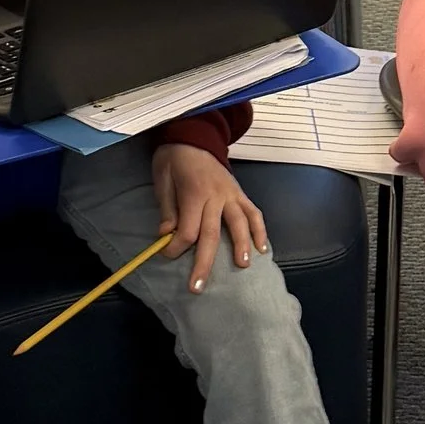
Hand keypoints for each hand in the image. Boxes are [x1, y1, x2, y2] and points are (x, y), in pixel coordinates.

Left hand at [153, 144, 269, 292]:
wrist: (194, 137)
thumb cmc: (174, 160)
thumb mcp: (162, 180)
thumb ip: (167, 208)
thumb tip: (166, 234)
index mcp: (193, 193)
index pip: (188, 229)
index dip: (176, 246)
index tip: (166, 254)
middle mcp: (216, 196)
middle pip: (212, 234)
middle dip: (204, 262)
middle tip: (198, 286)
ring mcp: (232, 195)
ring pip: (240, 224)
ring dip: (242, 246)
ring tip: (243, 266)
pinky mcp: (241, 194)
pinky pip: (254, 213)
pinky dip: (260, 230)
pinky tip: (262, 248)